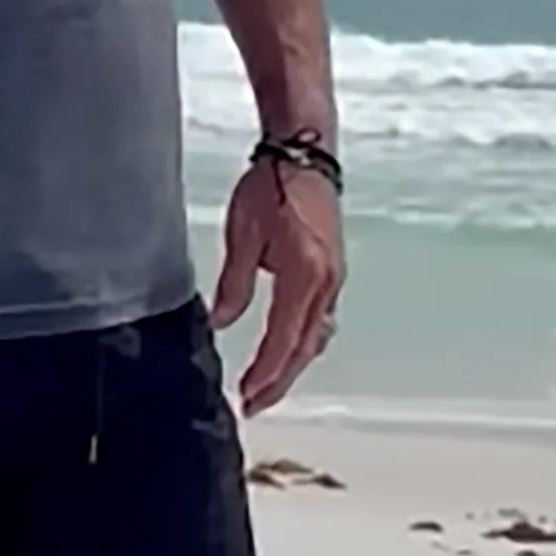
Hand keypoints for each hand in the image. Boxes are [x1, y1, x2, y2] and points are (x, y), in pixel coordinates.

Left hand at [212, 153, 345, 413]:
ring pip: (317, 334)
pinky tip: (289, 346)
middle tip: (254, 404)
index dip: (265, 374)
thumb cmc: (273, 185)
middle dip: (280, 379)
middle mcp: (327, 282)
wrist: (305, 152)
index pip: (284, 340)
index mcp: (305, 276)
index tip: (246, 397)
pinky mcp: (333, 267)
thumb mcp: (242, 235)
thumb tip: (220, 322)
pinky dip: (305, 340)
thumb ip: (233, 285)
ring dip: (294, 363)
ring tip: (269, 384)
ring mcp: (335, 276)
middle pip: (306, 346)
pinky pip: (322, 316)